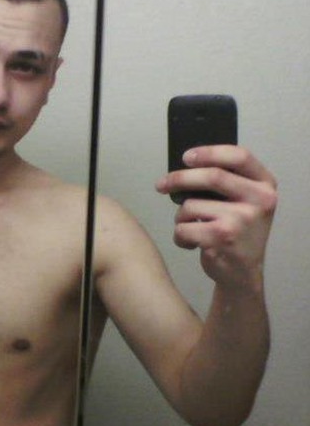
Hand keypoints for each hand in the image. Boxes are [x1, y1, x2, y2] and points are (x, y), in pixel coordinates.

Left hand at [155, 145, 277, 289]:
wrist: (242, 274)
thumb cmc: (237, 234)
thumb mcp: (246, 203)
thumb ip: (230, 182)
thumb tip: (186, 166)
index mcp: (265, 186)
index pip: (239, 156)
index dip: (210, 152)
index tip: (186, 157)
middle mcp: (259, 201)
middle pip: (211, 176)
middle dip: (179, 178)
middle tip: (161, 184)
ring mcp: (240, 220)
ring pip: (190, 206)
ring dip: (180, 217)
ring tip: (191, 228)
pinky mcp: (221, 238)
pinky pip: (183, 228)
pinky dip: (179, 236)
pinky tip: (191, 243)